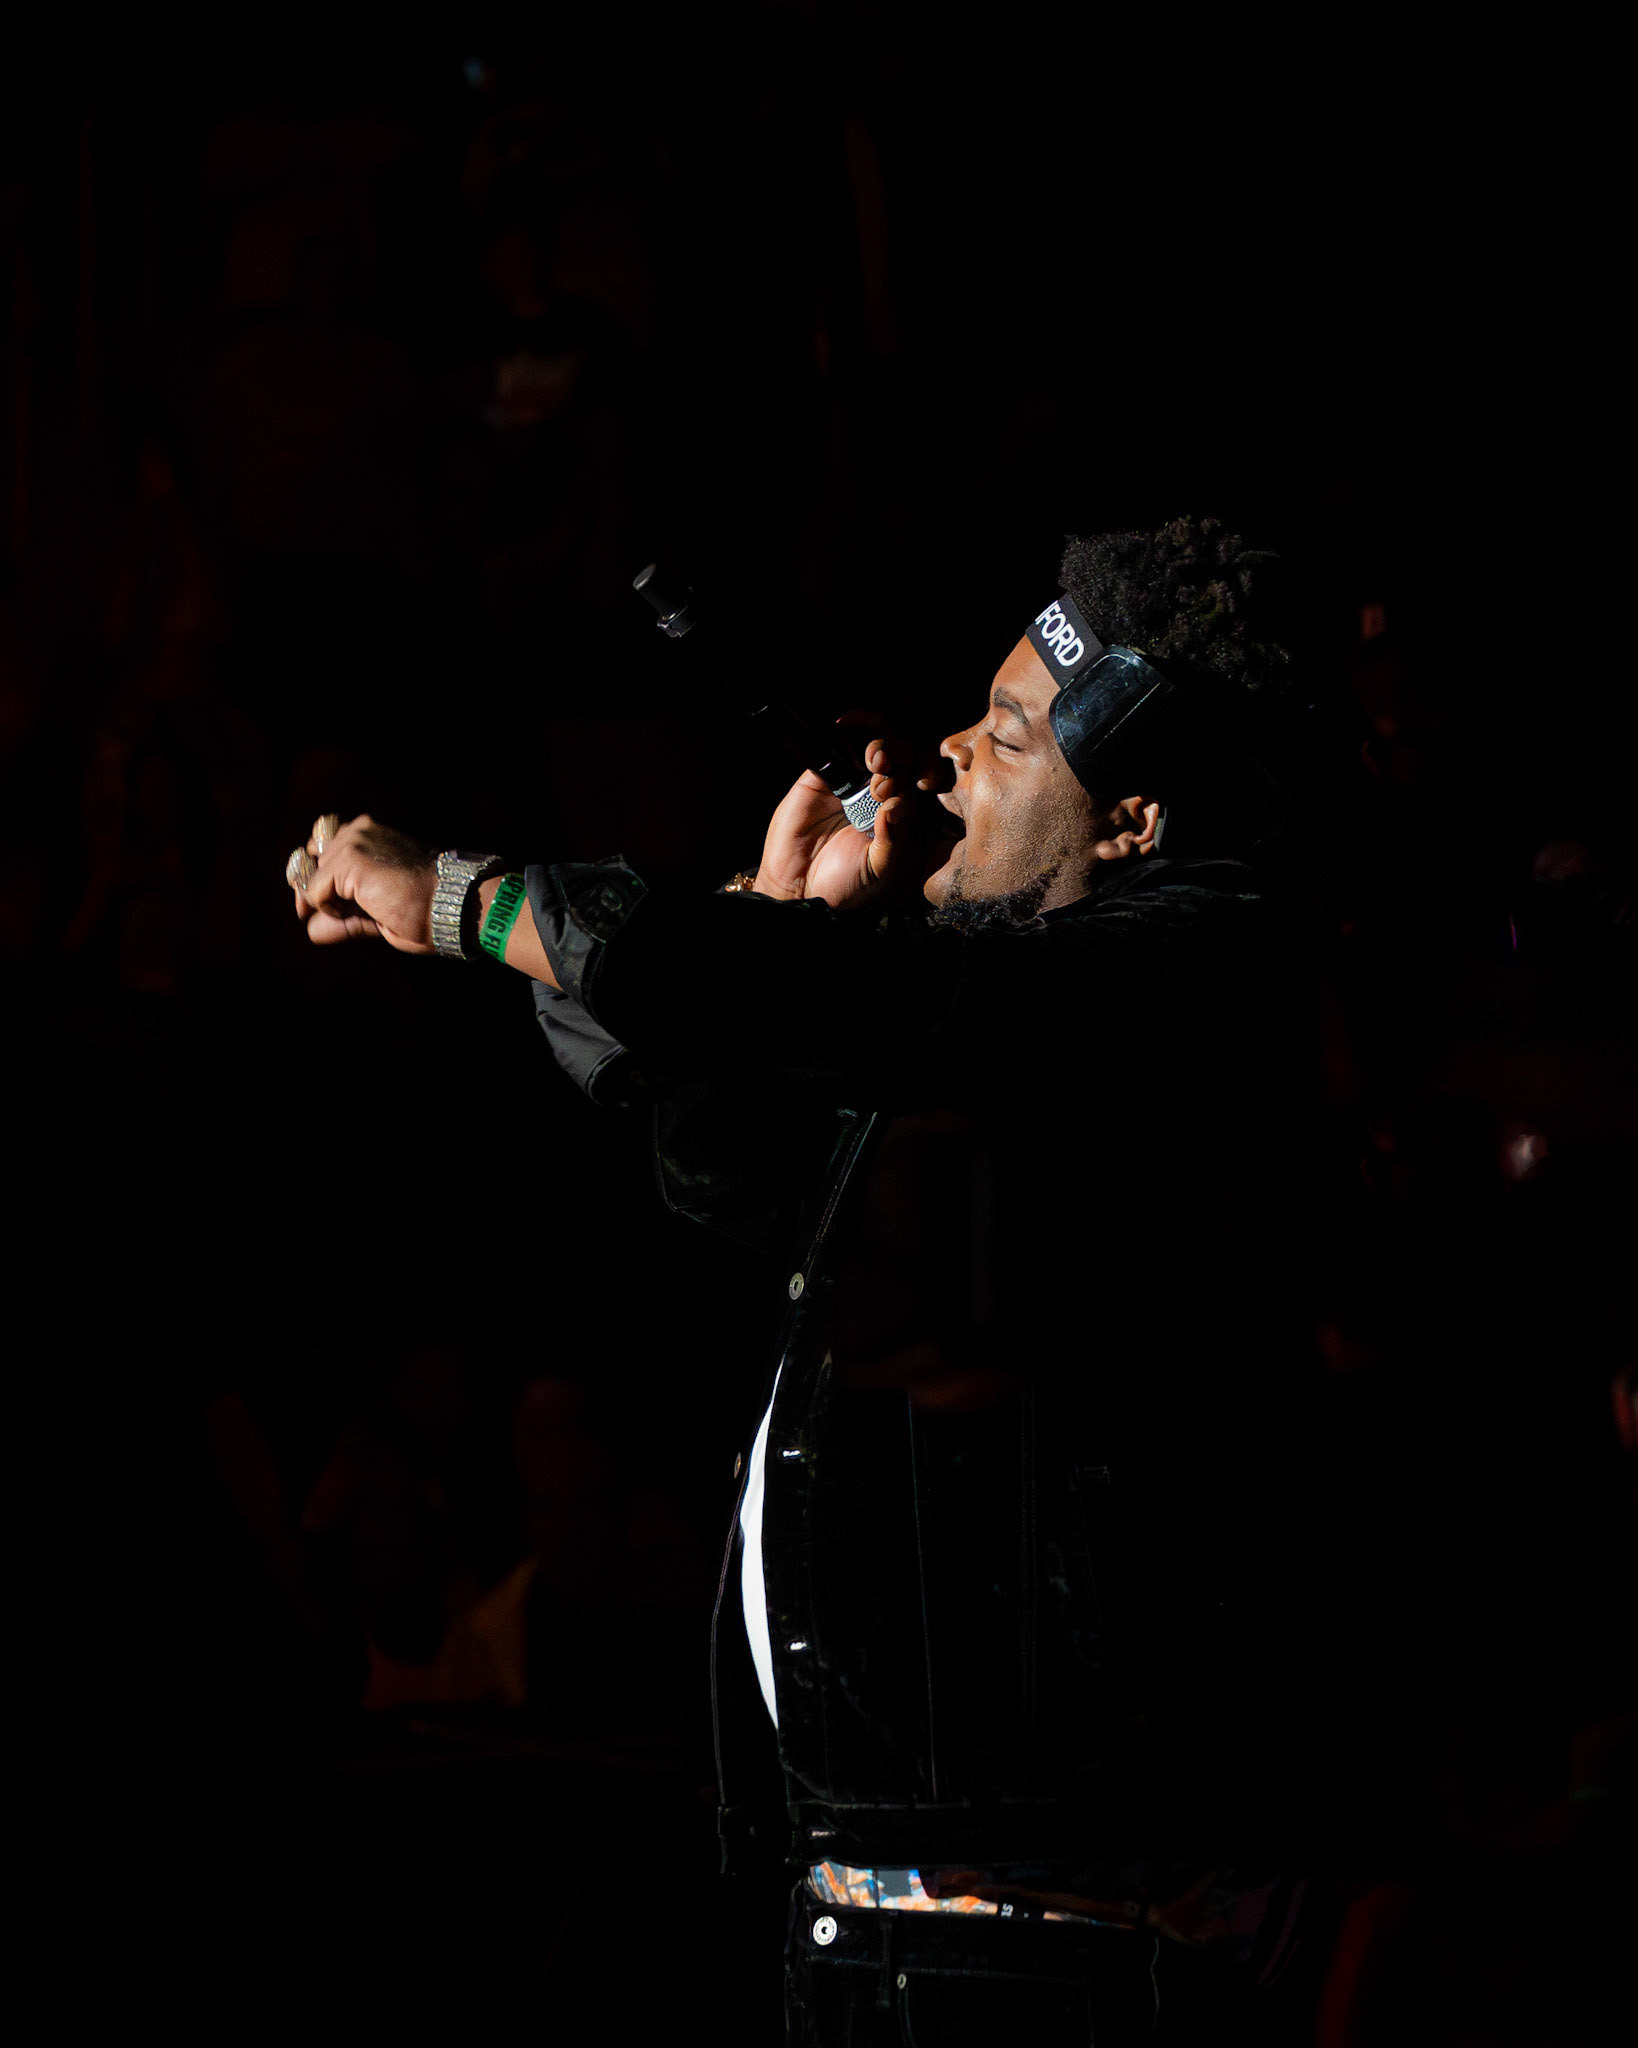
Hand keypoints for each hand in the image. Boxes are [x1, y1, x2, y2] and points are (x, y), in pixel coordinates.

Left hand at [288, 815, 438, 952]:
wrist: (447, 906)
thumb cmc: (421, 911)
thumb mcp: (373, 914)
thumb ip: (341, 917)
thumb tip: (310, 929)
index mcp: (367, 835)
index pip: (320, 851)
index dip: (314, 881)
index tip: (320, 909)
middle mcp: (358, 830)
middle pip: (309, 863)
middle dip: (316, 893)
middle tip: (343, 914)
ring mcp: (354, 841)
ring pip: (311, 879)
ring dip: (329, 903)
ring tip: (365, 909)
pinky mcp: (350, 858)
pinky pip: (314, 890)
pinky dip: (330, 908)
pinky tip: (364, 909)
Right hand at [753, 711, 955, 911]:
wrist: (800, 886)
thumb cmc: (847, 883)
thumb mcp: (881, 869)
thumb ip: (895, 840)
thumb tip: (896, 805)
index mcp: (905, 813)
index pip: (926, 780)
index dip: (931, 772)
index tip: (926, 781)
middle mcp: (884, 792)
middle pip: (907, 757)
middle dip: (904, 761)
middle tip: (884, 787)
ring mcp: (856, 779)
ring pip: (880, 744)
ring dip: (883, 745)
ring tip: (876, 762)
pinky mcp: (827, 772)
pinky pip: (843, 741)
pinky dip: (852, 726)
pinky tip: (850, 725)